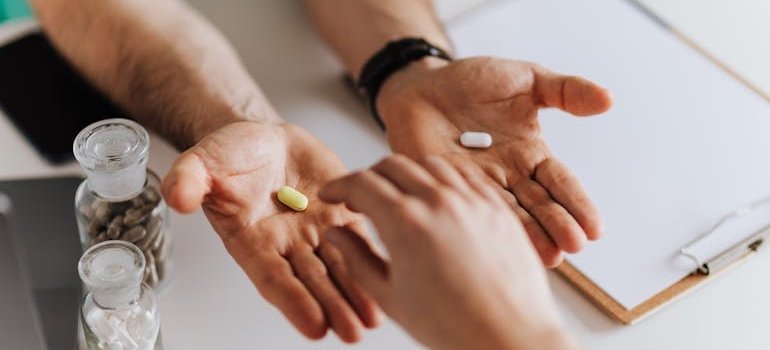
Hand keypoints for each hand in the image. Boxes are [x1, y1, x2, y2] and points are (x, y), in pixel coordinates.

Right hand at [161, 121, 378, 341]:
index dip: (293, 301)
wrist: (264, 139)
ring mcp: (315, 232)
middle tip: (351, 331)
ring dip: (356, 294)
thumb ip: (191, 179)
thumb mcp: (204, 161)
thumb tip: (177, 196)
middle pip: (312, 282)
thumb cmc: (232, 155)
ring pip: (338, 268)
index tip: (313, 325)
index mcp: (251, 240)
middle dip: (332, 307)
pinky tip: (389, 277)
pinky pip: (359, 239)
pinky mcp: (340, 215)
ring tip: (373, 319)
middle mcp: (285, 244)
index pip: (273, 277)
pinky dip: (372, 259)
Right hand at [319, 155, 576, 349]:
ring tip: (399, 195)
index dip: (339, 186)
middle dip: (369, 176)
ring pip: (429, 164)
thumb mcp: (389, 296)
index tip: (332, 195)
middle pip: (392, 165)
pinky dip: (442, 177)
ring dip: (406, 172)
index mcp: (405, 222)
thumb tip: (335, 234)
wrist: (510, 337)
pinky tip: (437, 196)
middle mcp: (438, 201)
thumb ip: (356, 258)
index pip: (361, 183)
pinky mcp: (496, 206)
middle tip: (361, 197)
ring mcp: (471, 199)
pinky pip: (464, 175)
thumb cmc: (454, 326)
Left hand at [376, 57, 612, 266]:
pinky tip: (499, 243)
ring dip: (528, 236)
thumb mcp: (525, 79)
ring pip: (508, 215)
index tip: (595, 229)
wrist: (420, 84)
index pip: (560, 183)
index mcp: (530, 153)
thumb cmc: (472, 81)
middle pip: (539, 206)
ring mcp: (477, 185)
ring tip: (548, 256)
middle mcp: (508, 176)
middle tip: (573, 246)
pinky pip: (468, 208)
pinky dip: (483, 226)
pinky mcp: (447, 188)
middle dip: (557, 226)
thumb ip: (564, 91)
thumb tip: (608, 99)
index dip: (577, 205)